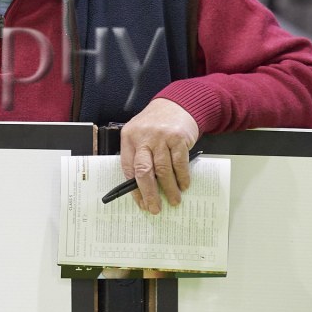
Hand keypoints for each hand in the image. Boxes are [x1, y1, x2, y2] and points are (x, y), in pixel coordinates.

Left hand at [119, 97, 199, 214]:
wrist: (177, 103)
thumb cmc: (156, 123)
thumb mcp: (140, 133)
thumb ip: (139, 155)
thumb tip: (142, 187)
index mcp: (129, 137)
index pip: (128, 168)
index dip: (134, 189)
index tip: (141, 203)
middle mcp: (143, 137)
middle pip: (144, 171)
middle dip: (149, 194)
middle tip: (154, 208)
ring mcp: (161, 137)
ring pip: (163, 170)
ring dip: (169, 189)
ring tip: (173, 200)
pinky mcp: (178, 138)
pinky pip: (180, 163)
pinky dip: (182, 177)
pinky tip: (183, 185)